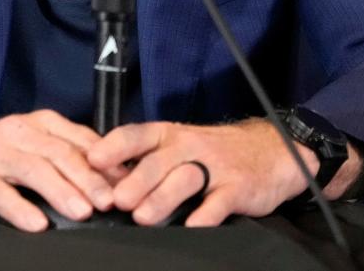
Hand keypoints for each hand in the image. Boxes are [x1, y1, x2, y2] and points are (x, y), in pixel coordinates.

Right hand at [0, 110, 121, 231]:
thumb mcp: (29, 146)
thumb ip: (63, 156)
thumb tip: (109, 180)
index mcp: (38, 124)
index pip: (78, 139)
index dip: (105, 162)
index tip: (127, 183)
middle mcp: (18, 133)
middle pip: (60, 154)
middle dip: (88, 178)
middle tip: (110, 201)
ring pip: (34, 170)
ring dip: (61, 191)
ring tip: (82, 212)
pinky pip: (0, 193)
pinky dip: (20, 209)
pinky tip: (36, 224)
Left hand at [87, 118, 358, 226]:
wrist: (271, 150)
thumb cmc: (213, 152)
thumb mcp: (179, 147)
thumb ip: (146, 161)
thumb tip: (102, 181)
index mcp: (169, 135)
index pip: (137, 135)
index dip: (114, 147)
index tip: (92, 160)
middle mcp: (189, 146)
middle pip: (158, 161)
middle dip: (135, 180)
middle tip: (115, 200)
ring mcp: (215, 166)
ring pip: (185, 179)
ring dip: (162, 199)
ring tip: (142, 218)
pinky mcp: (237, 187)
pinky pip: (219, 202)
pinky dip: (205, 216)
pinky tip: (191, 228)